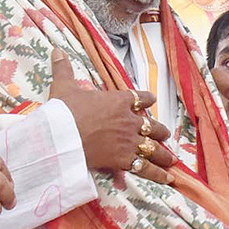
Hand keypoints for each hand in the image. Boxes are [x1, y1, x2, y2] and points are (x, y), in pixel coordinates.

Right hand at [49, 49, 176, 184]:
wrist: (62, 136)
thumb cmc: (64, 111)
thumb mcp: (64, 87)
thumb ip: (64, 70)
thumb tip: (56, 50)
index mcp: (118, 101)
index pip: (140, 97)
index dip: (146, 99)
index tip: (151, 99)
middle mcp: (129, 120)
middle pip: (151, 125)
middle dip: (159, 131)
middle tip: (165, 135)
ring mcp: (128, 141)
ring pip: (153, 147)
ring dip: (163, 153)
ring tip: (172, 159)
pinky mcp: (123, 160)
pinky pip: (145, 167)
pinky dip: (157, 173)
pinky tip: (168, 178)